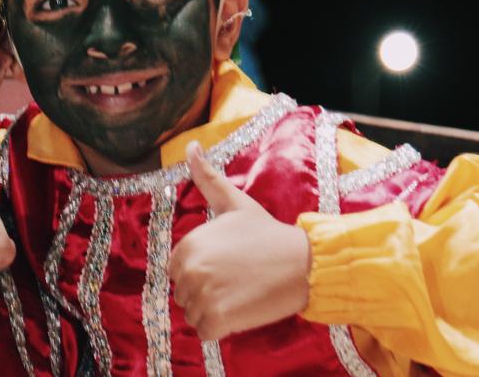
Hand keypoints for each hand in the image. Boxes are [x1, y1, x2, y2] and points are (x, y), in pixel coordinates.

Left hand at [169, 141, 311, 340]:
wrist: (301, 263)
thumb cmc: (267, 234)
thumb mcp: (235, 203)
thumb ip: (207, 178)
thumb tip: (191, 146)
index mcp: (189, 244)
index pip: (177, 270)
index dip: (202, 270)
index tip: (227, 265)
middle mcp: (191, 269)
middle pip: (183, 293)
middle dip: (206, 291)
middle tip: (236, 279)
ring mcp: (203, 296)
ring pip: (193, 314)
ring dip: (213, 310)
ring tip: (240, 293)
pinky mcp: (218, 320)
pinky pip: (204, 332)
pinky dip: (219, 328)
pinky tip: (240, 310)